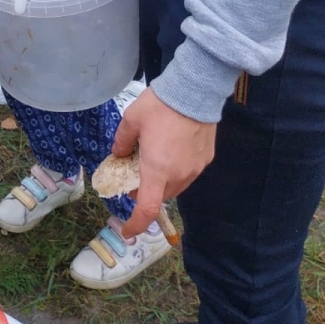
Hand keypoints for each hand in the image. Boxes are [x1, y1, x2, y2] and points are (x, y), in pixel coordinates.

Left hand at [113, 86, 216, 235]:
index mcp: (157, 170)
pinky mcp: (206, 159)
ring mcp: (195, 169)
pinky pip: (188, 173)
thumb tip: (119, 154)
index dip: (135, 224)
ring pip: (175, 187)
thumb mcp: (131, 120)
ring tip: (154, 160)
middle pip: (160, 196)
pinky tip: (172, 150)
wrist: (194, 92)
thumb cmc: (159, 106)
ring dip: (162, 182)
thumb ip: (121, 142)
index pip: (147, 209)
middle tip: (135, 174)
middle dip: (146, 192)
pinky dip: (176, 170)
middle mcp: (178, 175)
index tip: (127, 231)